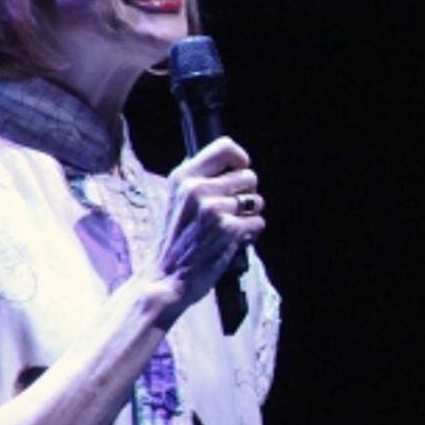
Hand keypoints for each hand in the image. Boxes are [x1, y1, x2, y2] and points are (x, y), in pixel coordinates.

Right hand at [154, 136, 264, 313]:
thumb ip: (201, 179)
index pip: (225, 147)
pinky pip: (258, 223)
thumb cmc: (176, 241)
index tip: (240, 172)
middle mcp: (197, 189)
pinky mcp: (228, 230)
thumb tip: (235, 164)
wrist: (166, 278)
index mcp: (183, 177)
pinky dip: (251, 234)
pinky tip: (232, 242)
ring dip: (249, 216)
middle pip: (249, 175)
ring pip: (257, 201)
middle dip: (247, 194)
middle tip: (231, 211)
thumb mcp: (178, 200)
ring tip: (229, 228)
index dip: (241, 160)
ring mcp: (213, 209)